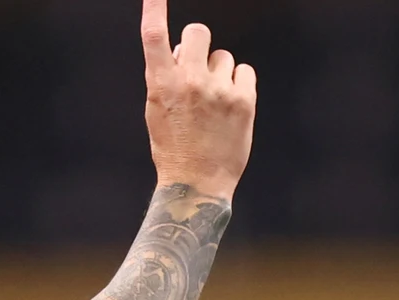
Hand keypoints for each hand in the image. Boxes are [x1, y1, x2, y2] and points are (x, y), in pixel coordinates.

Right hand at [141, 0, 256, 200]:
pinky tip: (229, 106)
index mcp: (161, 86)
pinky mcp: (244, 100)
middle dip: (196, 43)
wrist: (197, 184)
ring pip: (222, 57)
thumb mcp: (157, 112)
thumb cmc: (174, 148)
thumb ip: (166, 78)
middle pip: (197, 33)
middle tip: (197, 65)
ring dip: (218, 72)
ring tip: (213, 102)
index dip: (154, 10)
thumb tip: (180, 51)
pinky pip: (243, 71)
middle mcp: (190, 82)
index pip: (154, 38)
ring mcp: (219, 90)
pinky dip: (238, 84)